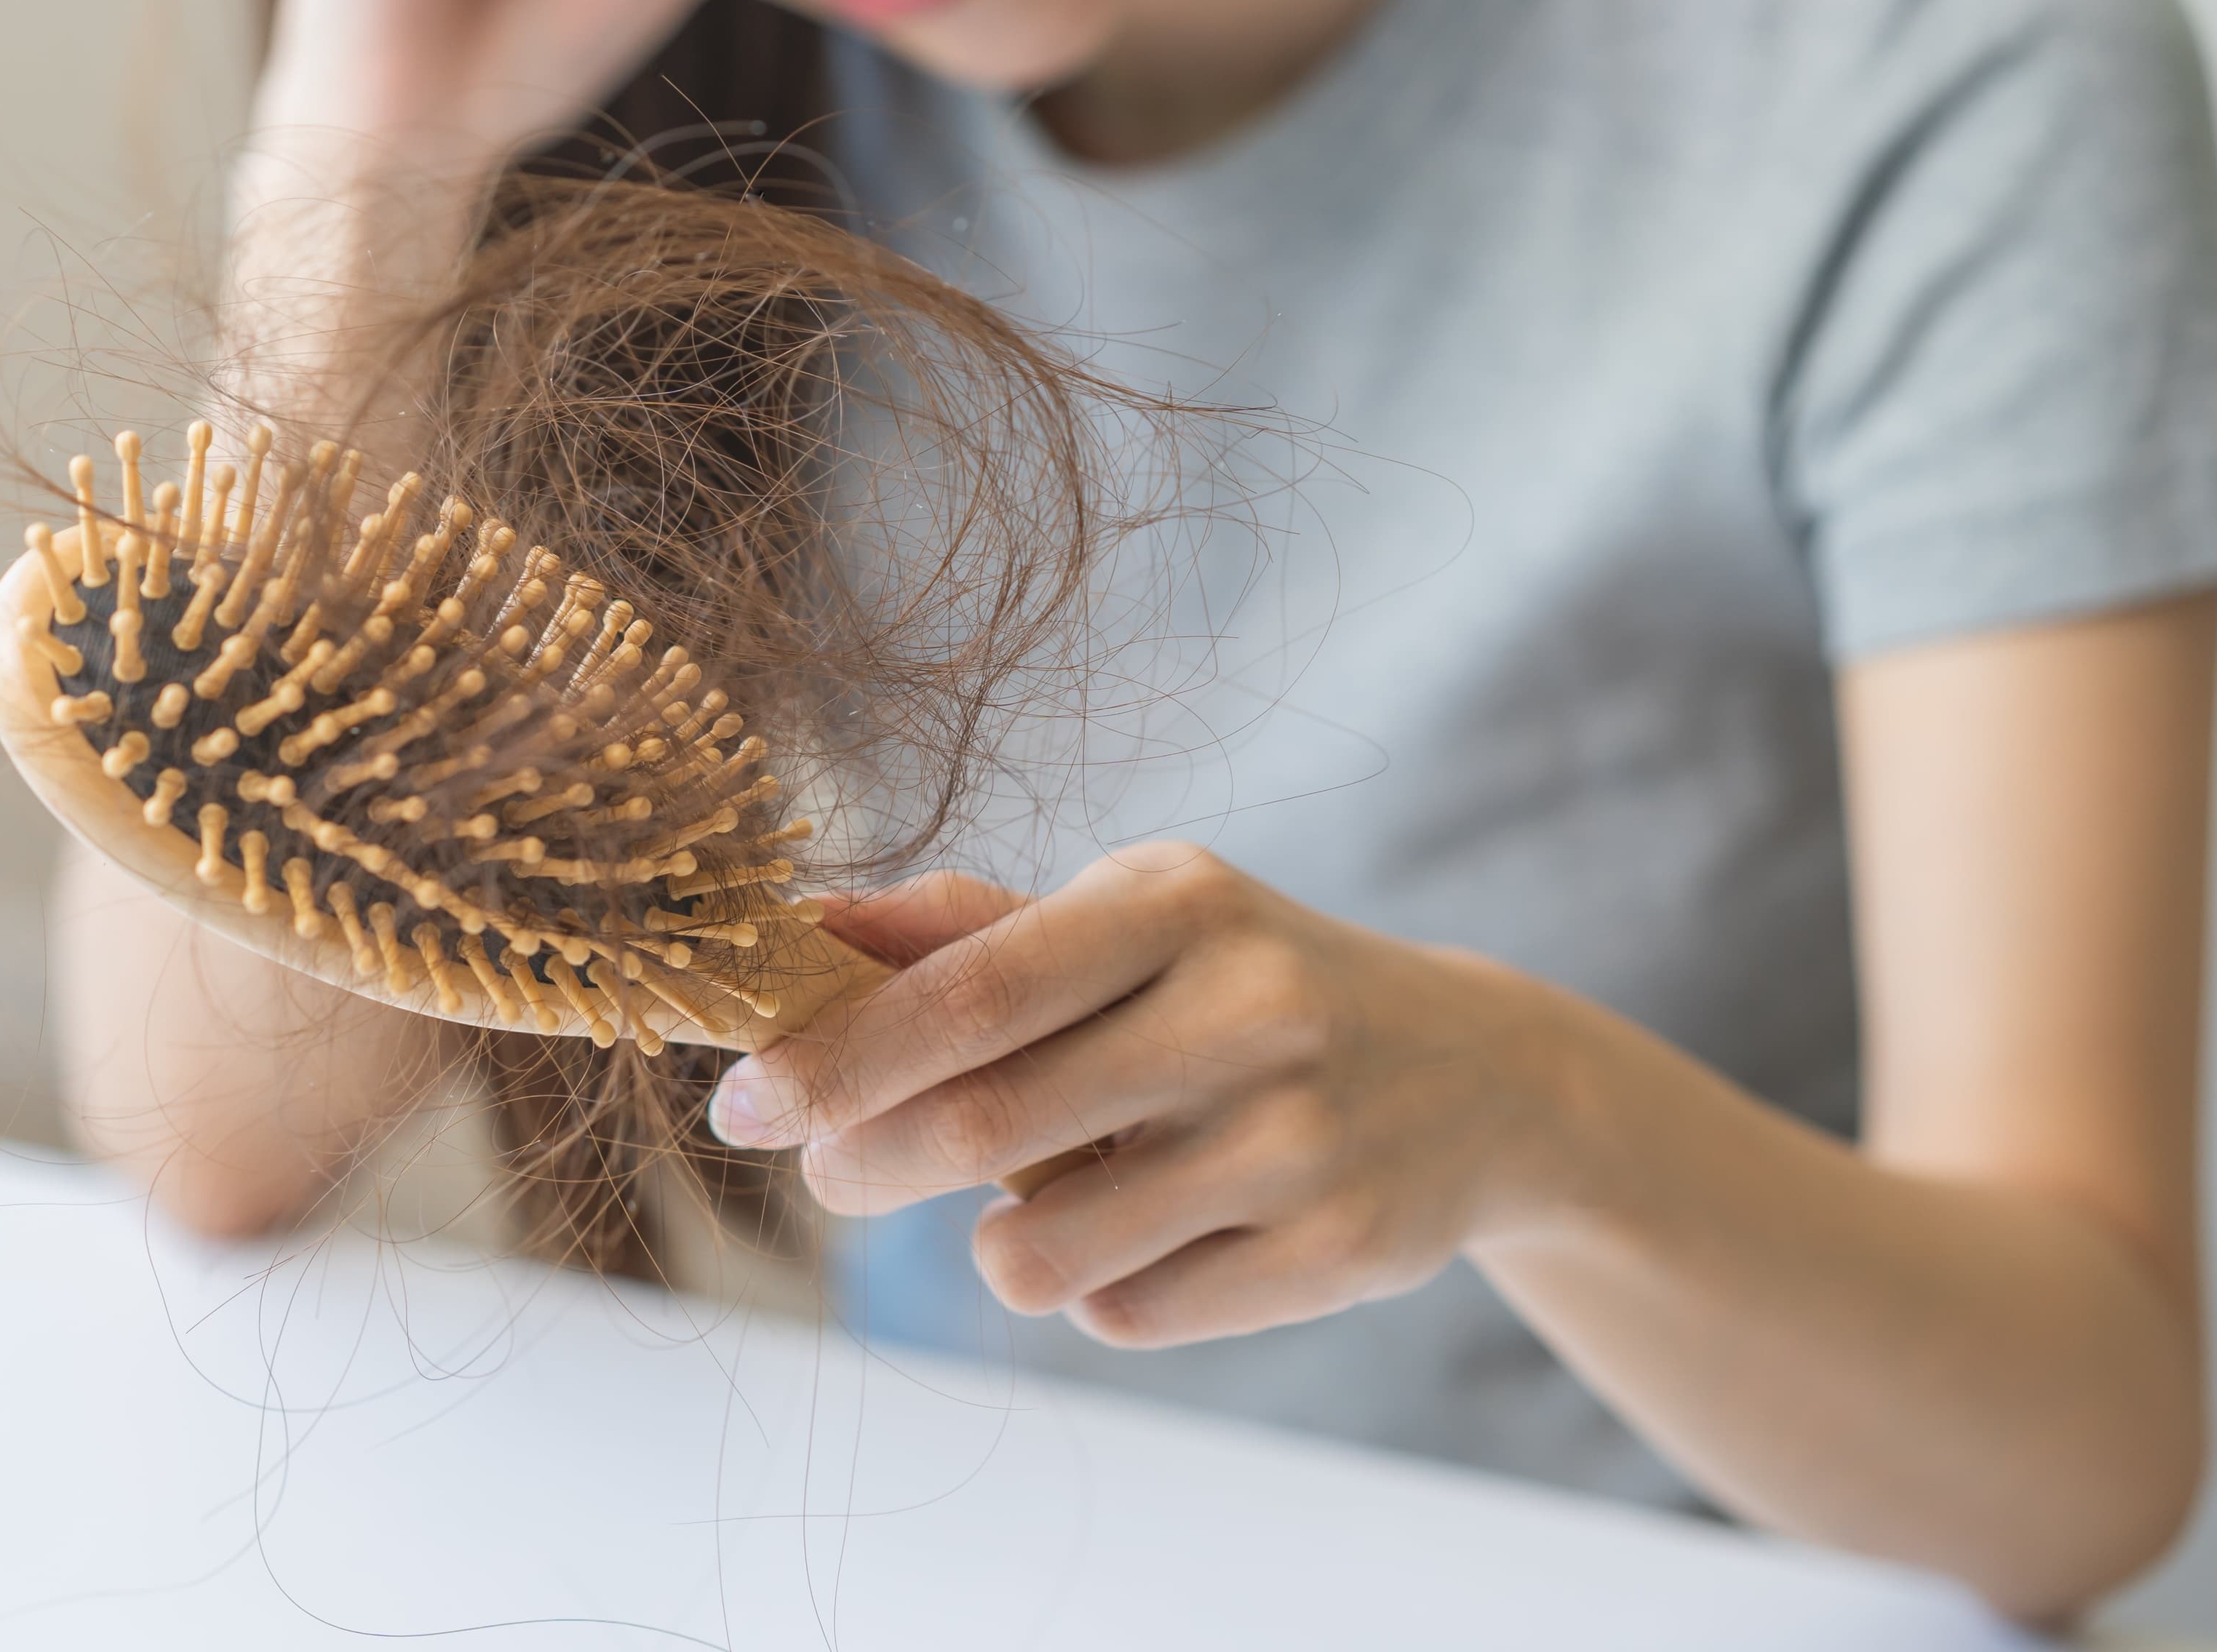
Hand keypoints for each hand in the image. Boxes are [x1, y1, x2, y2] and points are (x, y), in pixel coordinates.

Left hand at [709, 845, 1596, 1347]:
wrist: (1477, 1076)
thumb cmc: (1243, 984)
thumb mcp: (1133, 918)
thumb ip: (968, 928)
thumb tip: (803, 926)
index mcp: (1178, 900)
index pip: (968, 991)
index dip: (832, 1058)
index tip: (739, 1102)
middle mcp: (1249, 1009)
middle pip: (984, 1125)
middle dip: (863, 1165)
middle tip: (828, 1176)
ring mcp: (1302, 1139)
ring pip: (1045, 1252)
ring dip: (994, 1245)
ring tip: (1031, 1204)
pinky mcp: (1337, 1254)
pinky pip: (1128, 1315)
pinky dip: (1094, 1289)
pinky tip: (1147, 1232)